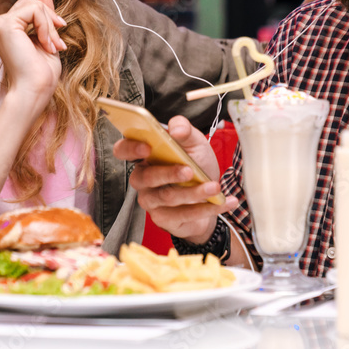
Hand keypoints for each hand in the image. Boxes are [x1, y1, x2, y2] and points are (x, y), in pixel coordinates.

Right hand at [0, 0, 67, 113]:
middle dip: (50, 19)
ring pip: (33, 4)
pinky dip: (46, 26)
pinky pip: (34, 10)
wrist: (35, 89)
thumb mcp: (46, 37)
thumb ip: (43, 14)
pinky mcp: (5, 24)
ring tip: (52, 46)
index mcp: (4, 27)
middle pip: (30, 1)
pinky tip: (45, 44)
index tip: (58, 39)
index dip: (48, 18)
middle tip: (57, 43)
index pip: (29, 6)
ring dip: (49, 25)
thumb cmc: (41, 71)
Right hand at [113, 115, 237, 243]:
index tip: (147, 147)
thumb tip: (176, 129)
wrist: (211, 197)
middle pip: (145, 177)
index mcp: (145, 156)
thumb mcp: (195, 143)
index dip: (130, 148)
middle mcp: (143, 179)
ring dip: (194, 192)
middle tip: (190, 170)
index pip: (123, 150)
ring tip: (215, 187)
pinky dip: (207, 208)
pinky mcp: (164, 219)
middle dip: (169, 174)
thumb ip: (185, 130)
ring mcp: (151, 200)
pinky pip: (183, 215)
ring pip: (167, 197)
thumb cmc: (197, 165)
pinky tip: (226, 202)